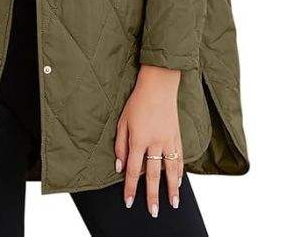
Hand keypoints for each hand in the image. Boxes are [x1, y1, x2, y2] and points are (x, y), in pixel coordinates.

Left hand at [114, 65, 182, 217]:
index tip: (128, 202)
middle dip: (152, 196)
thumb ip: (120, 145)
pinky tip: (178, 182)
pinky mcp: (177, 136)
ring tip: (173, 204)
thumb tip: (119, 166)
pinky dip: (179, 172)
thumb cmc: (138, 101)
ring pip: (170, 170)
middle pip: (153, 175)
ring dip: (171, 189)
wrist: (159, 85)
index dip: (130, 188)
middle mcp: (155, 143)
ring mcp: (168, 140)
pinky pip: (179, 158)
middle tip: (152, 212)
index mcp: (139, 139)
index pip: (133, 170)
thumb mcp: (122, 121)